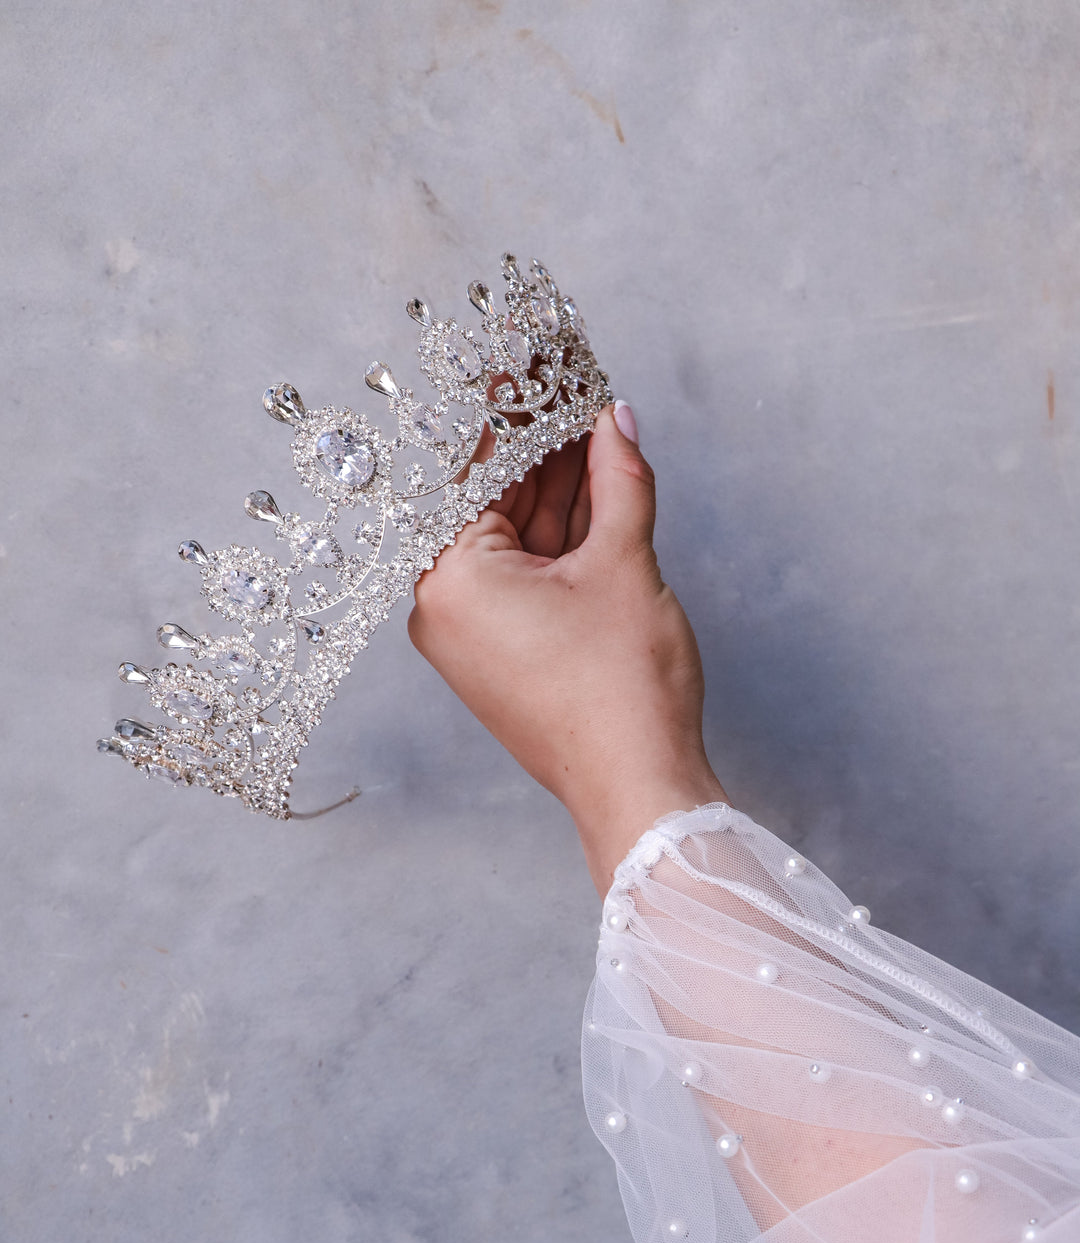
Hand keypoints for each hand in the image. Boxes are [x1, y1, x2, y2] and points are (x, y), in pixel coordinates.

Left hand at [408, 402, 727, 893]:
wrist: (637, 786)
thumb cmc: (620, 692)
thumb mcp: (623, 565)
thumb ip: (619, 483)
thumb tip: (617, 423)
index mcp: (451, 580)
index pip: (477, 471)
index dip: (512, 412)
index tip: (530, 366)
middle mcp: (447, 609)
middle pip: (492, 503)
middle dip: (539, 447)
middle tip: (569, 385)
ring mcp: (476, 636)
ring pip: (516, 539)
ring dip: (557, 487)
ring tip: (593, 422)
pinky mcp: (506, 655)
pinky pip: (527, 576)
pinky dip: (561, 537)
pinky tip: (596, 484)